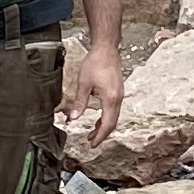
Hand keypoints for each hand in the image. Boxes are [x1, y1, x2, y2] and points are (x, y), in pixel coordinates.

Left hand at [56, 39, 121, 162]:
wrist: (106, 49)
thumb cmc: (95, 63)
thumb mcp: (83, 84)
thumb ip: (80, 103)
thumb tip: (73, 118)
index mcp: (110, 99)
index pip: (107, 124)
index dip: (100, 136)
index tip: (93, 144)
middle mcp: (118, 99)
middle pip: (112, 123)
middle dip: (102, 134)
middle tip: (91, 142)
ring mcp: (119, 95)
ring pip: (114, 117)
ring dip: (104, 126)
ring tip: (92, 133)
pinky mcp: (117, 91)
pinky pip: (114, 109)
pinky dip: (106, 117)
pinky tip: (98, 118)